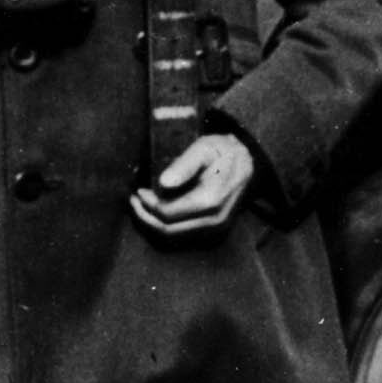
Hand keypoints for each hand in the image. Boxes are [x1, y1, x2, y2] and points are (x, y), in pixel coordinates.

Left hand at [130, 131, 254, 236]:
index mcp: (210, 200)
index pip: (169, 213)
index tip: (139, 190)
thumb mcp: (204, 148)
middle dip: (146, 216)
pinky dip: (166, 224)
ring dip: (153, 223)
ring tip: (140, 206)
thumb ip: (184, 164)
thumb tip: (162, 182)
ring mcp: (215, 228)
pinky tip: (156, 211)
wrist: (248, 163)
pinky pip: (183, 233)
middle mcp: (214, 219)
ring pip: (174, 235)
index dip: (149, 204)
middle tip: (133, 201)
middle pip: (168, 229)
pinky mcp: (214, 230)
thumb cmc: (223, 151)